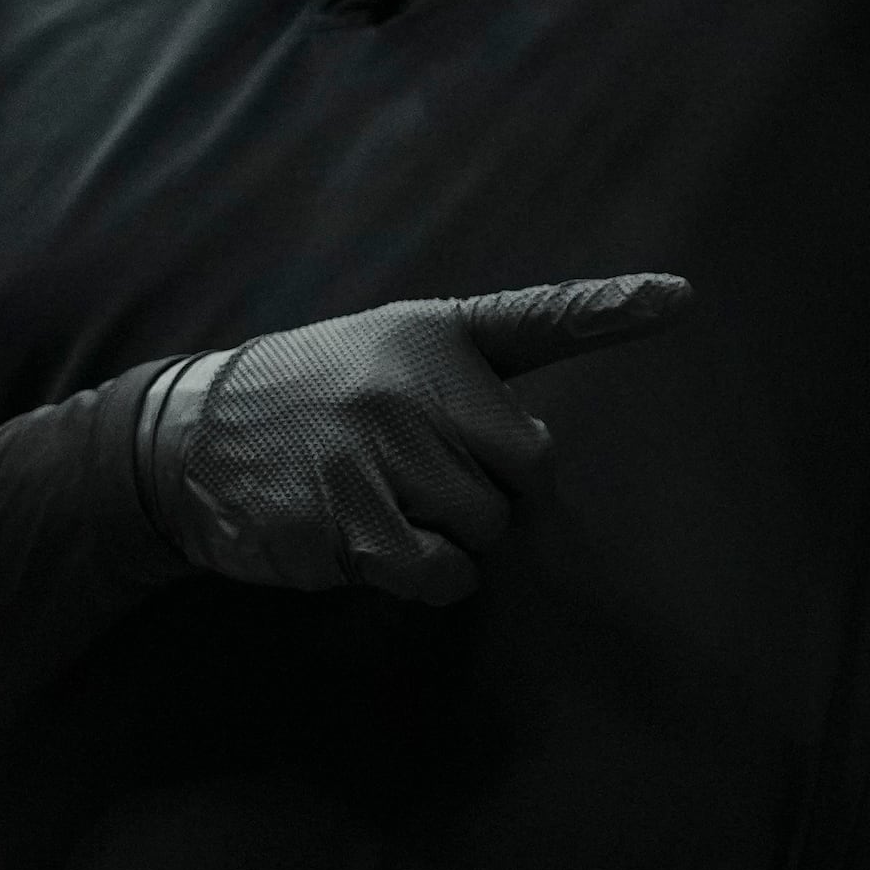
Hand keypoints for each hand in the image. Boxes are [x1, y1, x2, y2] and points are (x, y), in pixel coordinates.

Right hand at [133, 274, 687, 602]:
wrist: (187, 441)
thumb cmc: (314, 400)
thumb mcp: (389, 356)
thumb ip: (472, 388)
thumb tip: (537, 447)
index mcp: (436, 334)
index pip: (541, 317)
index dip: (615, 306)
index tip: (683, 293)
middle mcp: (413, 384)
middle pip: (531, 467)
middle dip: (500, 494)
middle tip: (433, 483)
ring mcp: (380, 452)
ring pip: (489, 527)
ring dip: (458, 540)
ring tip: (393, 506)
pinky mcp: (350, 520)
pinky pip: (440, 571)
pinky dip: (429, 575)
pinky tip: (378, 546)